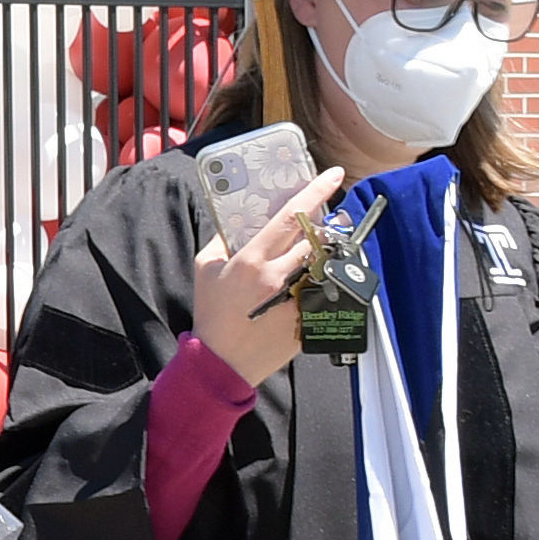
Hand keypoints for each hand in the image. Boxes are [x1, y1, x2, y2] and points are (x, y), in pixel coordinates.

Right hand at [190, 164, 346, 387]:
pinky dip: (317, 282)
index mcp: (253, 260)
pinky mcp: (306, 319)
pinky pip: (321, 290)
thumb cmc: (211, 316)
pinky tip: (306, 285)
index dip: (315, 191)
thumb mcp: (204, 269)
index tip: (333, 174)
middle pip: (315, 236)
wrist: (220, 364)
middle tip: (322, 216)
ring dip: (321, 252)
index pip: (291, 216)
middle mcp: (278, 277)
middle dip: (323, 222)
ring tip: (311, 252)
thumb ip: (221, 239)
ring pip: (322, 262)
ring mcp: (296, 300)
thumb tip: (238, 219)